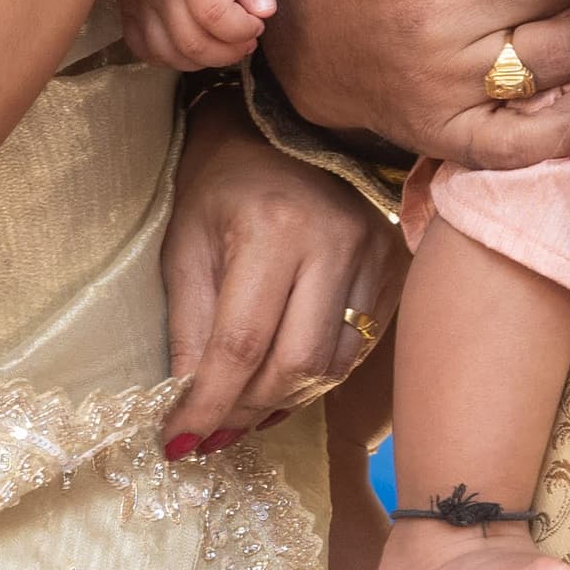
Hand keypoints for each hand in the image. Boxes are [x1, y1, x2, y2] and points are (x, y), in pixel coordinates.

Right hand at [128, 0, 268, 69]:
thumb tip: (265, 12)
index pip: (215, 16)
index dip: (243, 29)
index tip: (258, 21)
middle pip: (192, 44)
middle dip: (229, 51)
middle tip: (247, 38)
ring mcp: (137, 1)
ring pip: (168, 54)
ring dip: (203, 59)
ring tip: (223, 42)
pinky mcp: (126, 7)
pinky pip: (143, 49)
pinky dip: (170, 57)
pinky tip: (190, 43)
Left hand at [159, 86, 404, 452]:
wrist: (279, 129)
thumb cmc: (220, 183)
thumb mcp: (184, 245)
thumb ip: (188, 327)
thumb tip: (188, 408)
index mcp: (271, 229)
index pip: (239, 344)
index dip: (208, 404)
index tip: (178, 441)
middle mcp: (333, 241)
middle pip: (292, 365)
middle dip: (244, 412)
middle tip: (209, 433)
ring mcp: (371, 253)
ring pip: (330, 366)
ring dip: (281, 401)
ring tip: (241, 409)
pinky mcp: (391, 265)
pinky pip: (356, 348)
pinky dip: (315, 377)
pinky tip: (282, 380)